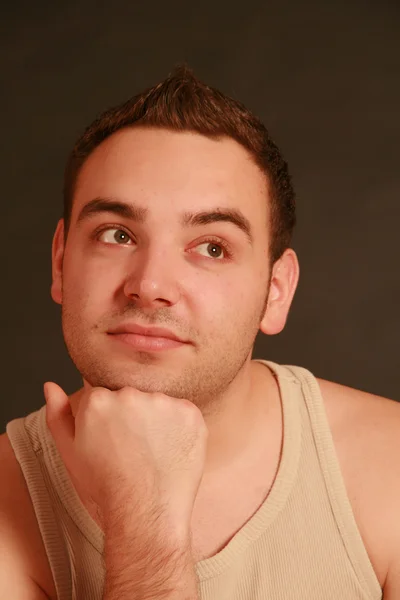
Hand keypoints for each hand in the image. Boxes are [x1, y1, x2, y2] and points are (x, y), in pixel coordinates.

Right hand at [44, 382, 208, 531]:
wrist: (146, 516)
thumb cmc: (105, 490)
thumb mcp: (70, 454)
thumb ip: (58, 415)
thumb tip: (51, 386)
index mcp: (97, 401)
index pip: (103, 396)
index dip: (107, 422)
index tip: (112, 443)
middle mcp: (130, 394)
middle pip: (130, 396)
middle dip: (131, 417)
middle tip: (132, 451)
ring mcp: (162, 402)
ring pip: (157, 403)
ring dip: (157, 421)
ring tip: (152, 454)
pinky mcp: (189, 413)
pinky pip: (183, 412)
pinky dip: (180, 428)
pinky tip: (171, 452)